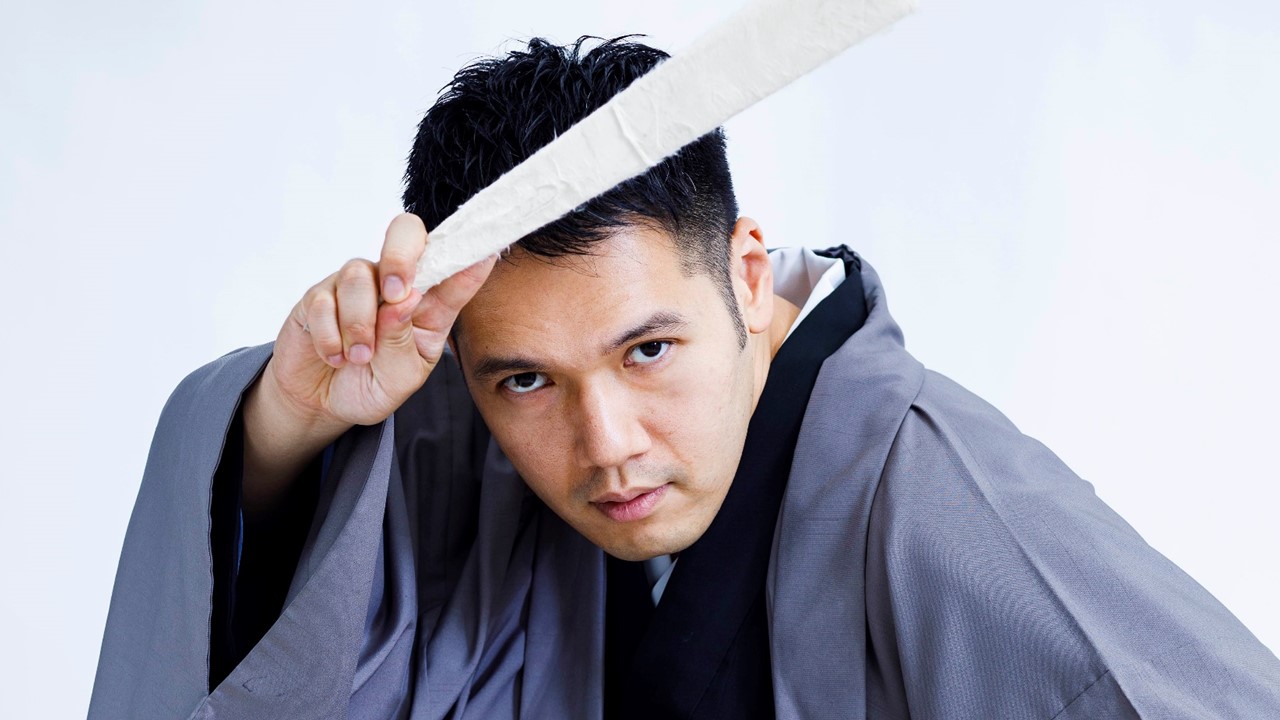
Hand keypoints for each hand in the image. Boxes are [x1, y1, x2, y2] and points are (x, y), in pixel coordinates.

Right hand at [242, 213, 494, 510]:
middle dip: (401, 257)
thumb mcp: (403, 375)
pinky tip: (335, 357)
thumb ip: (405, 338)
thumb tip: (405, 299)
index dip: (468, 254)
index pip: (452, 266)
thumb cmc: (373, 384)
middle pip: (405, 232)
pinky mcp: (319, 295)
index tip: (487, 253)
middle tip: (396, 295)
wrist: (323, 403)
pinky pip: (323, 300)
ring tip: (358, 357)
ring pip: (359, 275)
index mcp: (429, 303)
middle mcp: (395, 283)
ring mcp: (357, 285)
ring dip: (359, 324)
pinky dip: (330, 336)